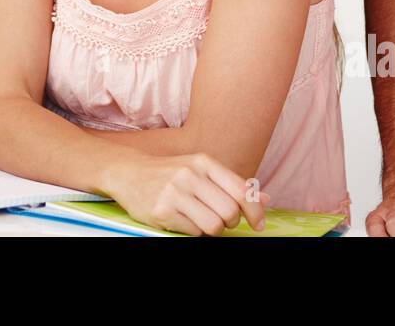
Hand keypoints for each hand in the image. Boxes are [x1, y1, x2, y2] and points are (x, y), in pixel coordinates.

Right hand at [107, 152, 269, 235]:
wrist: (128, 172)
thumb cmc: (170, 173)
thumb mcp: (200, 170)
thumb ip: (231, 184)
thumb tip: (266, 199)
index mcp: (204, 162)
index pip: (242, 190)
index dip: (255, 211)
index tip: (258, 224)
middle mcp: (190, 174)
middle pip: (230, 212)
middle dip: (230, 223)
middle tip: (221, 221)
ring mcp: (174, 192)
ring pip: (214, 225)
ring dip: (212, 230)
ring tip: (201, 221)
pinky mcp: (162, 210)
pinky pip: (193, 232)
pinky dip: (193, 232)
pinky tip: (183, 221)